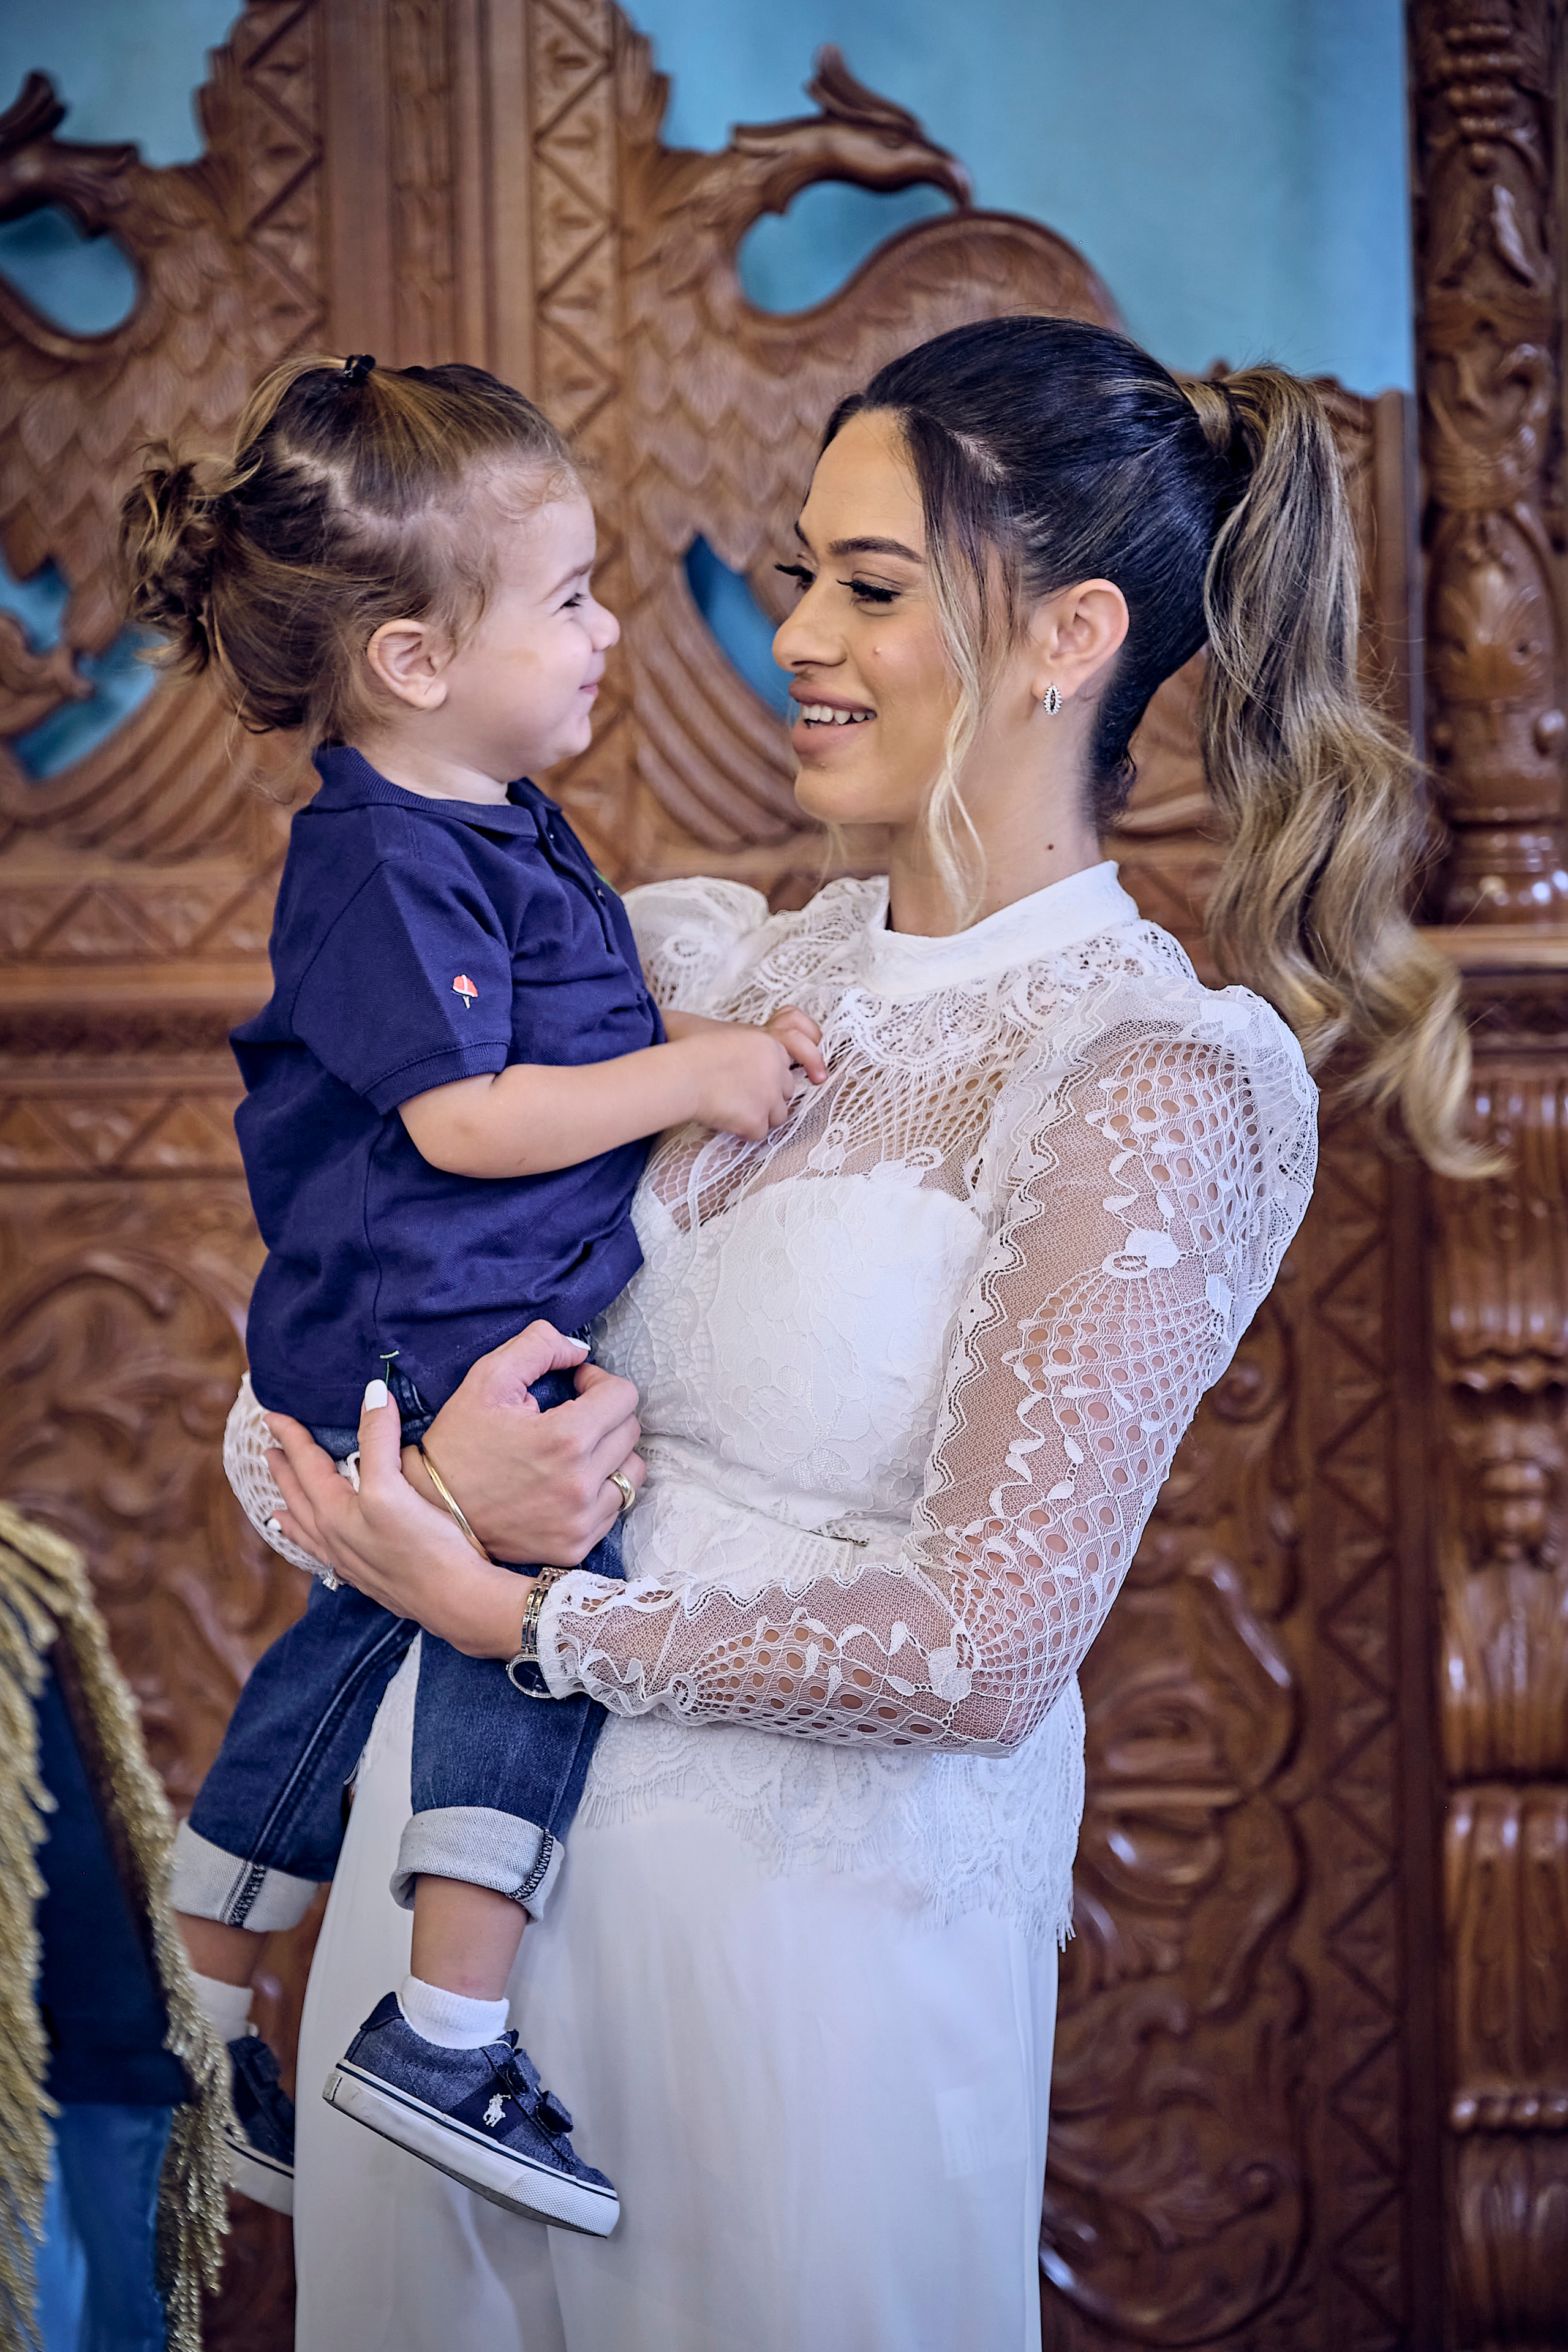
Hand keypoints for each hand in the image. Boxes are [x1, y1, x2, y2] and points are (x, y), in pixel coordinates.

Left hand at [265, 1383, 527, 1657]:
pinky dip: (312, 1547)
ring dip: (290, 1514)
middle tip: (268, 1452)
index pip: (305, 1464)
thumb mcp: (393, 1484)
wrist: (455, 1600)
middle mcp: (333, 1538)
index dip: (291, 1437)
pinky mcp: (370, 1579)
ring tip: (275, 1509)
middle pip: (299, 1498)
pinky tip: (322, 1551)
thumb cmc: (424, 1544)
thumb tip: (372, 1392)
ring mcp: (350, 1562)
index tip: (272, 1416)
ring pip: (307, 1533)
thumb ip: (377, 1438)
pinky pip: (325, 1556)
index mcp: (333, 1512)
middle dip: (282, 1473)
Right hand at [406, 1319, 645, 1564]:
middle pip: (630, 1431)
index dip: (599, 1381)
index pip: (624, 1396)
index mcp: (565, 1439)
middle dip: (605, 1414)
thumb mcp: (487, 1379)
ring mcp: (581, 1520)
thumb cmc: (459, 1442)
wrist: (433, 1511)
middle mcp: (581, 1484)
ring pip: (631, 1472)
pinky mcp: (577, 1546)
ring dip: (611, 1454)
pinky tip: (567, 1482)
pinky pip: (615, 1508)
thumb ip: (538, 1346)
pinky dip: (600, 1490)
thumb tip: (581, 1351)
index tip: (576, 1386)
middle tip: (571, 1415)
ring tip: (575, 1451)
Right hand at [679, 1005, 825, 1138]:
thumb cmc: (692, 1054)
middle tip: (737, 1099)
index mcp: (770, 1045)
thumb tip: (760, 1072)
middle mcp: (776, 1069)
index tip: (781, 1085)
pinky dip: (742, 1131)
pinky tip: (724, 1120)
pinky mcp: (758, 1119)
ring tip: (730, 1110)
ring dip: (758, 1117)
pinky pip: (759, 1134)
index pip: (785, 1069)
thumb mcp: (730, 1039)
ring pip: (777, 1116)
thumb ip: (752, 1053)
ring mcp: (770, 1095)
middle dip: (766, 1100)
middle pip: (784, 1094)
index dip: (773, 1081)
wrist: (681, 1074)